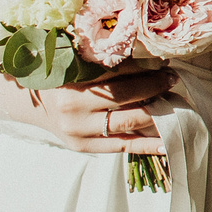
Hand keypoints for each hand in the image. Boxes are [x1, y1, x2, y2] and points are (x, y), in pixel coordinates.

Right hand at [17, 64, 174, 153]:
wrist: (37, 105)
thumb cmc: (64, 80)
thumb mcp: (80, 65)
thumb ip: (110, 64)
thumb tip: (154, 63)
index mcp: (72, 81)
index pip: (117, 74)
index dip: (144, 69)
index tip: (165, 66)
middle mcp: (74, 107)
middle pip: (125, 97)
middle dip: (154, 87)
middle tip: (172, 79)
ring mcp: (80, 131)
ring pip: (127, 123)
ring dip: (156, 113)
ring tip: (175, 104)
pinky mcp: (85, 147)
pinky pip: (122, 146)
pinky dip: (147, 145)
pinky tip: (168, 142)